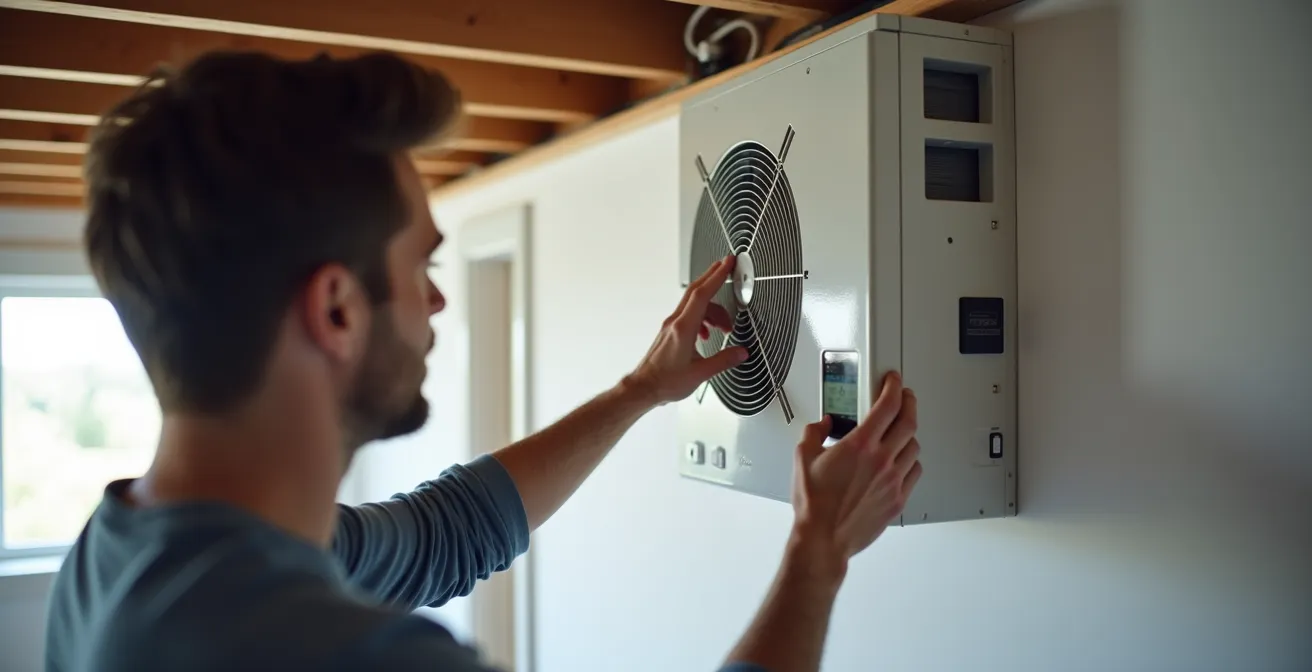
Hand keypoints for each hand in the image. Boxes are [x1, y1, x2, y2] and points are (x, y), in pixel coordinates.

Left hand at [623, 255, 748, 405]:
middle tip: (728, 267)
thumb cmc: (665, 382)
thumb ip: (724, 361)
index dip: (717, 276)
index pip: (702, 294)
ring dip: (713, 309)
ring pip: (695, 305)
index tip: (728, 263)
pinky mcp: (670, 332)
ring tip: (725, 327)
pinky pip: (689, 315)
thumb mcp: (701, 373)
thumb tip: (741, 352)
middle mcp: (676, 322)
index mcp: (684, 328)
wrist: (644, 388)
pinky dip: (703, 318)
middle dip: (713, 276)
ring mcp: (671, 325)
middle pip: (696, 290)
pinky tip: (707, 335)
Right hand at [788, 371, 921, 575]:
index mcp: (860, 445)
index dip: (894, 387)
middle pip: (909, 421)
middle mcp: (882, 459)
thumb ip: (813, 433)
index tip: (893, 381)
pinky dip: (911, 460)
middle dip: (908, 402)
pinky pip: (914, 472)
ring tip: (901, 429)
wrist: (823, 539)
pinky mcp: (897, 499)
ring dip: (909, 433)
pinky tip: (903, 460)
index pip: (888, 405)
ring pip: (914, 446)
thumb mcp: (802, 458)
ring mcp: (893, 480)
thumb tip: (822, 425)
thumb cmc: (814, 504)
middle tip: (905, 396)